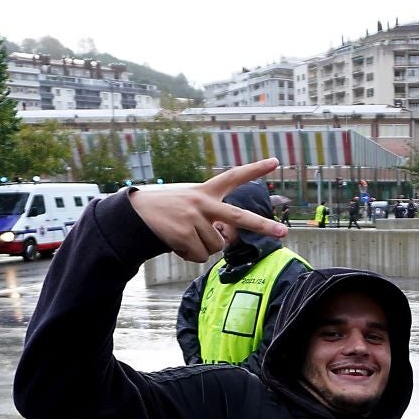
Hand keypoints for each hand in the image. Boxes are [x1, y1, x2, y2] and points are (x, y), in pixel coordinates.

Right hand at [128, 158, 287, 261]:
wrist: (135, 214)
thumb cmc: (167, 211)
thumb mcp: (190, 204)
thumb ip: (211, 218)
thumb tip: (224, 242)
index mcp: (205, 192)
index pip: (233, 177)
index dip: (254, 170)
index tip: (275, 162)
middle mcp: (203, 203)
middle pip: (239, 218)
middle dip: (263, 226)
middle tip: (283, 232)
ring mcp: (194, 218)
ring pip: (216, 246)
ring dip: (202, 248)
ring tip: (184, 237)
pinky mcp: (183, 234)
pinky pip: (200, 256)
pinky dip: (190, 255)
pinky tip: (177, 244)